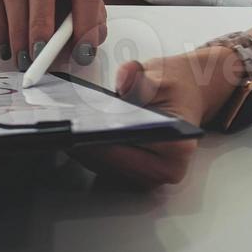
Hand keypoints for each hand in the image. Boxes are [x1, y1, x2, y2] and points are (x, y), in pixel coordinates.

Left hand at [79, 47, 240, 185]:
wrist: (187, 95)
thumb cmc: (176, 88)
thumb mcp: (160, 74)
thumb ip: (140, 78)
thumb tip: (125, 83)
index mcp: (177, 146)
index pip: (126, 148)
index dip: (97, 137)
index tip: (77, 125)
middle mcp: (166, 170)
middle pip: (111, 162)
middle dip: (86, 143)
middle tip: (64, 124)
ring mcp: (150, 177)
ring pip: (104, 167)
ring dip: (84, 148)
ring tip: (68, 127)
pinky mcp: (136, 176)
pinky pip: (105, 166)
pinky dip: (90, 150)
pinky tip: (78, 133)